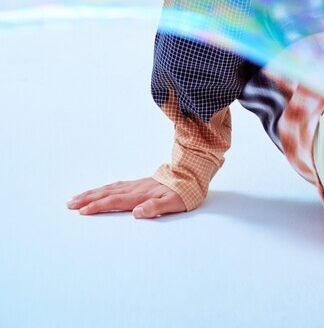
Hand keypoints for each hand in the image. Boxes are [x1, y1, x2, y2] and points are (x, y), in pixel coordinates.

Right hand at [66, 177, 185, 218]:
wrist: (191, 174)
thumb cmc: (183, 192)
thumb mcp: (174, 203)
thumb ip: (155, 207)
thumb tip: (137, 213)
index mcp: (141, 195)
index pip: (114, 201)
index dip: (98, 206)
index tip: (82, 211)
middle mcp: (135, 188)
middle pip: (107, 193)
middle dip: (87, 199)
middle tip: (69, 204)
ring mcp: (136, 184)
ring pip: (109, 188)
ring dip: (92, 193)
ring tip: (77, 197)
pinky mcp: (139, 183)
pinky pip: (116, 185)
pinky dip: (104, 188)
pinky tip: (100, 190)